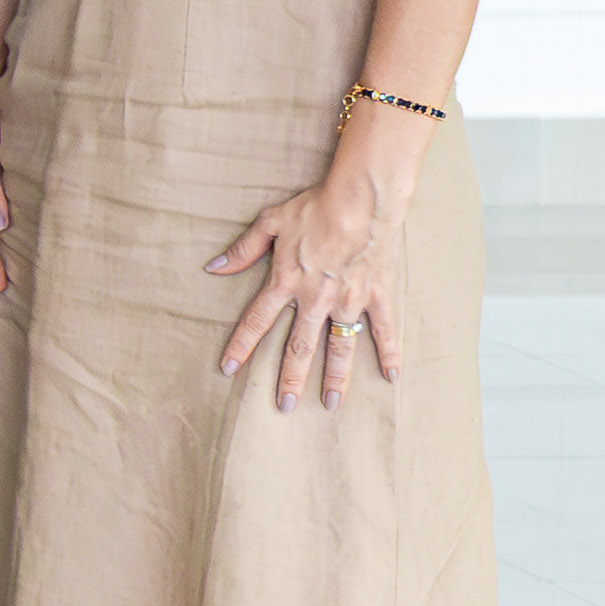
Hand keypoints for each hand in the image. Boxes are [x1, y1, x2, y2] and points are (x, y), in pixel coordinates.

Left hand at [214, 159, 404, 409]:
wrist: (362, 199)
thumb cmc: (315, 207)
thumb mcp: (270, 222)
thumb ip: (242, 250)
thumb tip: (213, 267)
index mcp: (286, 282)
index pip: (256, 321)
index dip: (241, 346)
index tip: (228, 370)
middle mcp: (316, 298)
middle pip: (298, 346)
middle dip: (289, 378)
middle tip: (283, 406)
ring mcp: (350, 300)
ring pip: (340, 347)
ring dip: (334, 378)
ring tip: (329, 404)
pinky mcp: (378, 296)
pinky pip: (384, 330)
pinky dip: (390, 353)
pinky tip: (392, 377)